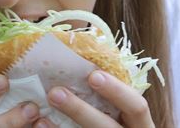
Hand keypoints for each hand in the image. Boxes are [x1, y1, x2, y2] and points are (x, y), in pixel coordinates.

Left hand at [33, 70, 153, 127]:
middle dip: (80, 110)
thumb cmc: (117, 117)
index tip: (94, 75)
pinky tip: (41, 123)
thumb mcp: (122, 108)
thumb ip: (111, 93)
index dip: (117, 91)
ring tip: (42, 109)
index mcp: (138, 122)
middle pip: (107, 127)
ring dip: (63, 122)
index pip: (137, 106)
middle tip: (55, 92)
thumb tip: (82, 58)